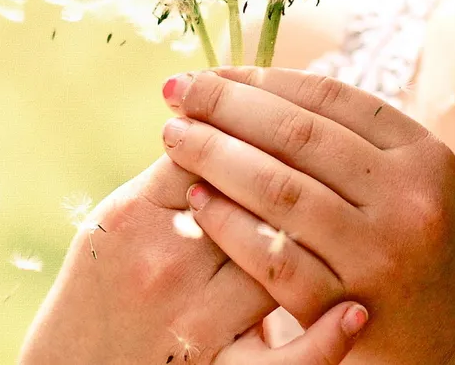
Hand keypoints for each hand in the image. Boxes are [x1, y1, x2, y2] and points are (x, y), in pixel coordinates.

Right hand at [18, 113, 369, 364]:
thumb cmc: (99, 286)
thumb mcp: (117, 220)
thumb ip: (171, 173)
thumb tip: (230, 114)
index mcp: (136, 215)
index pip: (210, 153)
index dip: (247, 128)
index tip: (275, 116)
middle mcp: (165, 264)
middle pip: (251, 200)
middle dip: (288, 176)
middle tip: (322, 165)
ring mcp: (192, 323)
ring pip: (275, 264)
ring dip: (312, 240)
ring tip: (347, 221)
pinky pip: (279, 362)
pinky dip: (322, 341)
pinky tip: (355, 312)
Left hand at [159, 67, 454, 364]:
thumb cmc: (433, 253)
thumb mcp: (421, 182)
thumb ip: (358, 141)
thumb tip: (260, 87)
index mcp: (424, 155)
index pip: (326, 97)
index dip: (260, 78)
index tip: (212, 72)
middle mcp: (407, 199)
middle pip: (296, 134)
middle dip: (226, 106)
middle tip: (178, 92)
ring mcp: (379, 255)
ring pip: (278, 188)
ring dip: (215, 155)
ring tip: (175, 136)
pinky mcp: (347, 307)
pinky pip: (272, 255)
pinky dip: (227, 223)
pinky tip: (196, 201)